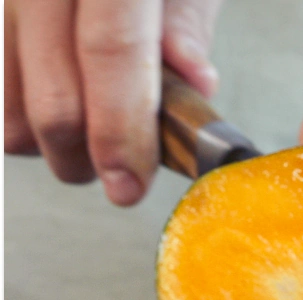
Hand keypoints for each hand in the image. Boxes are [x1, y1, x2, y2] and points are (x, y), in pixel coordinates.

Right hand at [5, 0, 221, 205]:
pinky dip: (23, 114)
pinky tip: (64, 114)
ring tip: (95, 148)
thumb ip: (186, 22)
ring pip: (9, 98)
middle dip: (86, 157)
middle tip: (122, 182)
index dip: (122, 128)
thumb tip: (194, 83)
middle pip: (52, 90)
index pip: (111, 51)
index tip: (130, 183)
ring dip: (51, 145)